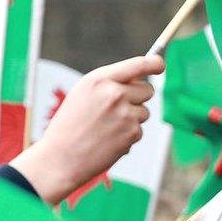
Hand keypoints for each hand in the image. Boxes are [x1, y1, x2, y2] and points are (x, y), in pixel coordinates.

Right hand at [11, 55, 164, 204]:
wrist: (61, 157)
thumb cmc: (70, 125)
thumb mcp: (83, 94)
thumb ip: (109, 84)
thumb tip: (139, 79)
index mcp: (100, 79)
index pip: (138, 64)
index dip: (154, 63)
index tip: (160, 64)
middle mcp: (115, 93)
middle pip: (147, 90)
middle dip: (139, 98)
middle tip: (119, 109)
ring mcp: (125, 113)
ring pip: (144, 112)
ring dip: (132, 119)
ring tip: (107, 128)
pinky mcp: (131, 133)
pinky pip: (139, 130)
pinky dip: (128, 136)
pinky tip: (109, 141)